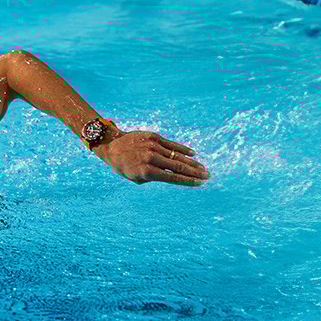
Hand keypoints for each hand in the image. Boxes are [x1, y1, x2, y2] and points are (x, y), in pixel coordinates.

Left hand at [94, 130, 209, 185]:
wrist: (112, 146)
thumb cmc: (124, 166)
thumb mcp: (137, 178)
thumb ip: (155, 178)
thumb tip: (175, 177)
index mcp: (147, 172)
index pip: (173, 178)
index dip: (188, 181)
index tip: (200, 183)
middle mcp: (152, 158)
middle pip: (179, 167)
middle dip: (195, 172)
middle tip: (207, 176)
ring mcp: (154, 146)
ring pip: (177, 156)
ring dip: (192, 163)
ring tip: (203, 168)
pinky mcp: (154, 137)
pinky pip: (172, 144)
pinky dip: (183, 149)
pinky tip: (193, 154)